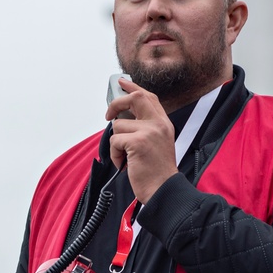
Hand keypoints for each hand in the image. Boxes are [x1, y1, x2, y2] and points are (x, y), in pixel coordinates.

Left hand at [105, 77, 177, 203]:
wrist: (164, 190)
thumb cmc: (157, 172)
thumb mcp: (157, 144)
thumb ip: (145, 128)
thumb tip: (120, 116)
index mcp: (164, 123)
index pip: (148, 96)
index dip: (132, 88)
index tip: (121, 82)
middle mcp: (159, 123)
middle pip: (134, 98)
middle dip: (116, 103)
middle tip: (108, 115)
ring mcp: (149, 131)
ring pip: (118, 126)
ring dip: (116, 144)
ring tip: (126, 157)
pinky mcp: (138, 142)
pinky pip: (114, 141)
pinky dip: (114, 155)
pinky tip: (124, 164)